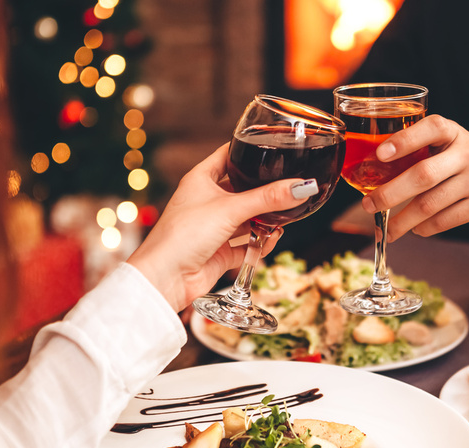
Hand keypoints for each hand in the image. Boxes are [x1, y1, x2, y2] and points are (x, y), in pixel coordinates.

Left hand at [127, 143, 311, 310]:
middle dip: (265, 193)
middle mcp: (207, 201)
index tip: (273, 148)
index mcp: (201, 179)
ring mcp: (214, 228)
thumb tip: (302, 187)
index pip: (229, 156)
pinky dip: (260, 243)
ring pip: (248, 218)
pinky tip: (271, 241)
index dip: (248, 151)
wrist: (166, 278)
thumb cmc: (182, 236)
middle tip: (288, 189)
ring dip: (266, 220)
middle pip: (244, 190)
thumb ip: (268, 199)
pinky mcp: (220, 252)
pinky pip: (247, 244)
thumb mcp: (230, 209)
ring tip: (285, 218)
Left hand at [361, 115, 468, 240]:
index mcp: (453, 132)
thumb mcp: (445, 147)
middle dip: (390, 194)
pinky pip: (444, 220)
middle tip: (369, 206)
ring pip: (430, 204)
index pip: (431, 128)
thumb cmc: (460, 163)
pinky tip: (415, 229)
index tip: (379, 154)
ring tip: (387, 230)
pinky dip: (423, 228)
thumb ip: (418, 152)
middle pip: (423, 174)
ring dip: (402, 220)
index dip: (405, 140)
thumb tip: (371, 175)